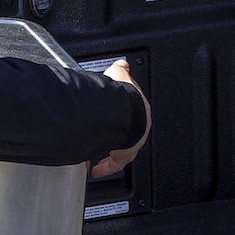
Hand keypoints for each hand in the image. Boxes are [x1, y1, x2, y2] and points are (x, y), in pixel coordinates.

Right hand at [89, 59, 149, 179]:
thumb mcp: (119, 75)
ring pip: (119, 151)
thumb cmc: (123, 96)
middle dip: (112, 139)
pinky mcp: (124, 155)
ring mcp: (132, 143)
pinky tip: (93, 170)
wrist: (124, 113)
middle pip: (124, 136)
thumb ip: (119, 71)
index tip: (110, 123)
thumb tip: (121, 64)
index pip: (131, 116)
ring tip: (93, 158)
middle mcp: (139, 129)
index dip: (119, 119)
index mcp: (140, 111)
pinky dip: (103, 167)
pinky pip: (113, 164)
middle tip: (100, 141)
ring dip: (106, 154)